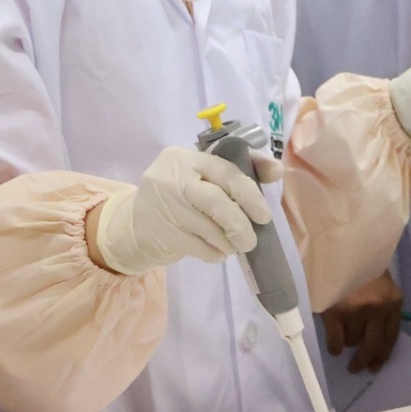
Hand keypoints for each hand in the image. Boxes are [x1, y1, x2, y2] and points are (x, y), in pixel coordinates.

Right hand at [93, 147, 272, 274]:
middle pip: (216, 201)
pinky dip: (213, 253)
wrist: (132, 225)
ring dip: (227, 242)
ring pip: (207, 228)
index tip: (265, 216)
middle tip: (251, 240)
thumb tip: (277, 170)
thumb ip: (239, 171)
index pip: (225, 171)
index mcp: (185, 157)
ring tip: (234, 246)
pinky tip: (217, 253)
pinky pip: (196, 247)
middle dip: (240, 224)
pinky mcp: (158, 232)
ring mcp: (162, 205)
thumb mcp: (202, 177)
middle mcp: (171, 177)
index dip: (250, 193)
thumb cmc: (179, 197)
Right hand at [321, 272, 404, 372]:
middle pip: (372, 345)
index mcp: (393, 302)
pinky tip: (334, 346)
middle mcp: (377, 309)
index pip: (391, 337)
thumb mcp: (382, 284)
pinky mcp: (334, 313)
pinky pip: (336, 342)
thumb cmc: (361, 265)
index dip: (383, 355)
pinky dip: (334, 346)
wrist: (340, 246)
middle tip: (356, 368)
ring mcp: (355, 311)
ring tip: (342, 332)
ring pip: (352, 342)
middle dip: (364, 360)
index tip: (375, 366)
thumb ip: (383, 307)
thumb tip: (372, 340)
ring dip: (348, 341)